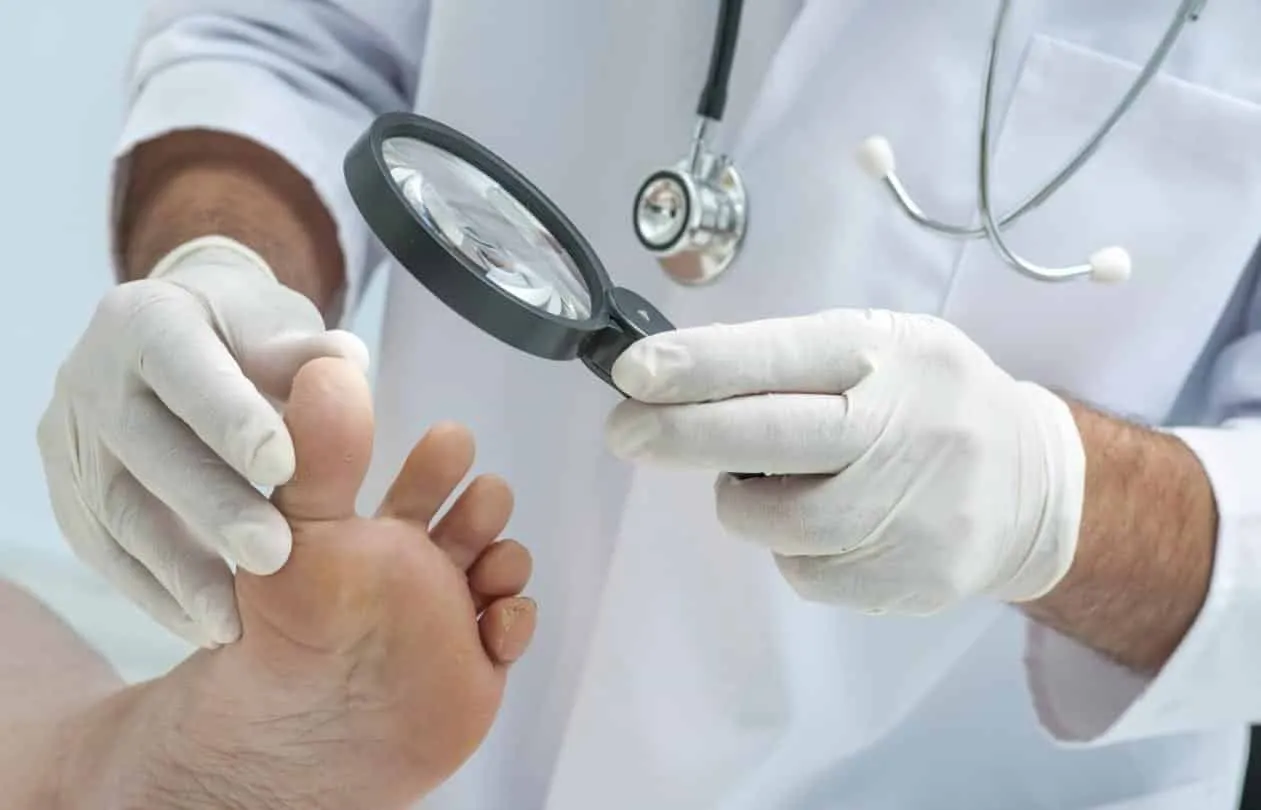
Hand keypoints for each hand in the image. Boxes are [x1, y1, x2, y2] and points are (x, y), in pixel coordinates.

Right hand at [37, 236, 367, 646]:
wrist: (183, 336)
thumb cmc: (244, 332)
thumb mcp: (275, 323)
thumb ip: (305, 352)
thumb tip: (347, 363)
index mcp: (147, 319)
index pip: (183, 368)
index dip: (228, 416)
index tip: (284, 466)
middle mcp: (92, 374)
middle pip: (144, 447)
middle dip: (211, 507)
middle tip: (274, 556)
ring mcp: (72, 435)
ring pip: (115, 510)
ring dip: (176, 569)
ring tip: (233, 618)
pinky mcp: (68, 488)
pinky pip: (103, 548)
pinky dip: (152, 591)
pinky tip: (202, 622)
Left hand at [192, 357, 535, 805]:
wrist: (306, 736)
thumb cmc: (293, 627)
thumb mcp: (303, 528)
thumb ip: (321, 450)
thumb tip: (331, 365)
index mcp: (379, 536)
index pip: (424, 481)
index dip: (442, 458)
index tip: (451, 439)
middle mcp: (417, 573)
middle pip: (475, 519)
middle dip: (486, 503)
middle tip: (479, 501)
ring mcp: (449, 619)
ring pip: (503, 567)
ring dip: (507, 557)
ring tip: (487, 568)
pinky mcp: (474, 667)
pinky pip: (513, 629)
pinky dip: (514, 619)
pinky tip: (491, 624)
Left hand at [604, 309, 1086, 614]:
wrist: (1036, 485)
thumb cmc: (929, 402)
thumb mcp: (879, 348)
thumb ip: (791, 363)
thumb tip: (673, 384)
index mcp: (890, 354)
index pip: (781, 355)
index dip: (700, 366)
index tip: (632, 372)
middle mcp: (904, 428)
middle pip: (770, 438)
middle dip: (682, 435)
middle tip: (625, 432)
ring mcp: (913, 510)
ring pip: (777, 520)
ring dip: (744, 501)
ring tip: (770, 480)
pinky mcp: (911, 578)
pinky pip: (806, 571)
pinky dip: (793, 548)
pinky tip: (829, 522)